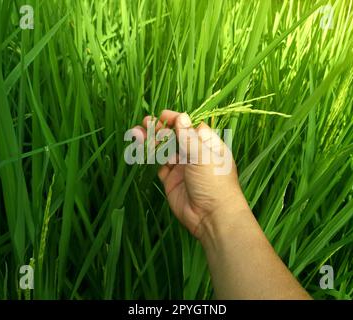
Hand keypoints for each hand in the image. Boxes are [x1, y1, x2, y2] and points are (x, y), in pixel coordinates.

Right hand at [133, 110, 247, 241]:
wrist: (211, 217)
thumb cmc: (214, 182)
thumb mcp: (202, 155)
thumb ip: (188, 137)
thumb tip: (181, 116)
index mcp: (208, 145)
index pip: (190, 127)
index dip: (177, 120)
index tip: (163, 115)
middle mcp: (195, 155)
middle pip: (175, 137)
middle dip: (160, 129)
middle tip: (146, 122)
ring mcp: (182, 168)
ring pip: (164, 150)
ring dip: (152, 141)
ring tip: (138, 132)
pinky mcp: (171, 180)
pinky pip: (159, 165)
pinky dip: (150, 156)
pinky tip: (141, 148)